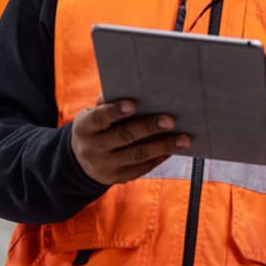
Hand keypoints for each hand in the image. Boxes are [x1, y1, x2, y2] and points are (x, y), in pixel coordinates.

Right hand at [70, 97, 189, 184]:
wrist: (81, 161)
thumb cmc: (94, 127)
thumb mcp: (91, 114)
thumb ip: (107, 103)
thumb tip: (127, 87)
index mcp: (84, 128)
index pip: (99, 118)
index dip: (115, 111)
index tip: (134, 104)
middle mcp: (92, 149)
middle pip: (124, 137)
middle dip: (148, 128)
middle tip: (171, 120)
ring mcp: (105, 166)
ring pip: (137, 155)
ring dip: (162, 146)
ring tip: (184, 139)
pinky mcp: (118, 178)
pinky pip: (141, 168)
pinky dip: (159, 158)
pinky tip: (172, 149)